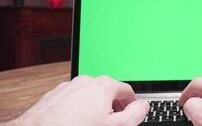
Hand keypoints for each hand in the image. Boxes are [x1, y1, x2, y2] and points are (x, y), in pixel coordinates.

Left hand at [6, 76, 148, 125]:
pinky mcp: (57, 93)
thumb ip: (135, 114)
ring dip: (95, 107)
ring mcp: (70, 86)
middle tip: (110, 123)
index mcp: (105, 86)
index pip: (128, 91)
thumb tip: (143, 106)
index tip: (129, 116)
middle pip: (109, 91)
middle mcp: (87, 81)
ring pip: (90, 95)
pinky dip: (78, 108)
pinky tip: (75, 122)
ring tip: (90, 123)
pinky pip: (74, 98)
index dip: (131, 106)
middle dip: (112, 106)